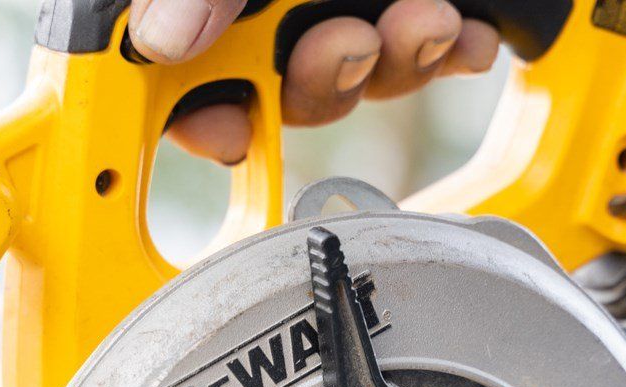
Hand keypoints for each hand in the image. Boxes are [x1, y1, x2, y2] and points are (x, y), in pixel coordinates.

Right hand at [128, 0, 499, 163]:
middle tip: (353, 44)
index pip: (172, 74)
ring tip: (429, 23)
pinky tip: (467, 37)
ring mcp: (331, 1)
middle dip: (324, 80)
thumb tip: (158, 41)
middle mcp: (267, 3)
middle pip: (273, 85)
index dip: (200, 117)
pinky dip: (444, 50)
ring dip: (394, 64)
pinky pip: (415, 50)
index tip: (233, 134)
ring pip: (352, 74)